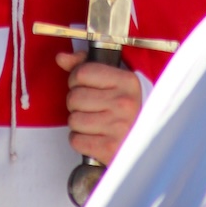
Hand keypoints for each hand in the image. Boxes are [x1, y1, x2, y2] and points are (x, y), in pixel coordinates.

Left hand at [56, 50, 141, 165]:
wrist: (144, 141)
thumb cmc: (123, 108)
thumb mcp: (112, 79)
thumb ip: (84, 64)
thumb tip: (61, 57)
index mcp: (126, 81)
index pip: (82, 73)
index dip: (75, 79)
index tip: (82, 85)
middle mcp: (124, 103)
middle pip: (75, 97)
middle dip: (75, 102)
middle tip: (88, 106)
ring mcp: (119, 127)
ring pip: (73, 120)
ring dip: (77, 122)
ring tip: (92, 121)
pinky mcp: (110, 149)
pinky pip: (76, 140)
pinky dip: (80, 140)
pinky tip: (93, 135)